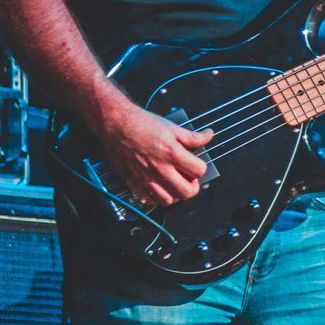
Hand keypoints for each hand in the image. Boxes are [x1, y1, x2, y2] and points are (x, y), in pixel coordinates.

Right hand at [95, 102, 212, 207]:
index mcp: (172, 153)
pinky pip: (148, 200)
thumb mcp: (172, 127)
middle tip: (189, 179)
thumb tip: (208, 136)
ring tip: (174, 184)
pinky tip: (158, 188)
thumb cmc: (141, 123)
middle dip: (192, 186)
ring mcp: (145, 177)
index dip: (201, 168)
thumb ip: (192, 136)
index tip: (196, 165)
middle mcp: (160, 169)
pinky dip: (155, 198)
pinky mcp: (132, 181)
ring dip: (174, 195)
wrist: (116, 123)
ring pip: (168, 200)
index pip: (199, 171)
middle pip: (186, 192)